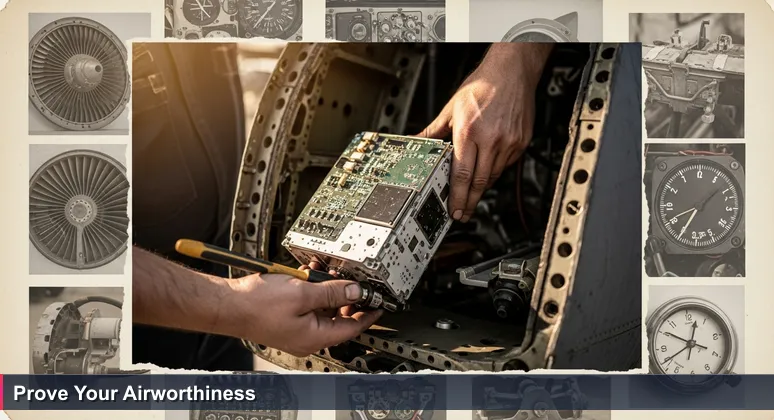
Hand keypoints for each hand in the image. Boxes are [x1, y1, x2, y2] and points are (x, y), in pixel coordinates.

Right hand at [230, 267, 381, 356]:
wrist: (228, 304)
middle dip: (346, 296)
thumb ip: (333, 293)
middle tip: (352, 280)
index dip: (367, 314)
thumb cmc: (257, 304)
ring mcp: (296, 329)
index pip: (352, 328)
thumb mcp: (303, 293)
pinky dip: (311, 291)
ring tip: (327, 272)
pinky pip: (307, 306)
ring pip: (322, 309)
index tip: (378, 304)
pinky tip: (309, 274)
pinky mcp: (286, 319)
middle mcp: (307, 337)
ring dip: (327, 290)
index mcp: (315, 337)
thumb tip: (355, 291)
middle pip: (338, 318)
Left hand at [419, 44, 551, 222]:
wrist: (512, 71)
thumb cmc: (483, 85)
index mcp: (469, 131)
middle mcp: (490, 139)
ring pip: (493, 176)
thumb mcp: (451, 108)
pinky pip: (506, 165)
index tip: (454, 210)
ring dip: (480, 187)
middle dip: (469, 201)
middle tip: (463, 213)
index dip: (457, 196)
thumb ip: (433, 131)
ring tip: (471, 193)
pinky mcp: (521, 142)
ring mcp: (509, 142)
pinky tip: (486, 169)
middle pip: (479, 181)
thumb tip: (415, 141)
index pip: (461, 173)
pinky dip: (494, 171)